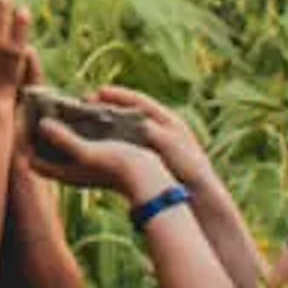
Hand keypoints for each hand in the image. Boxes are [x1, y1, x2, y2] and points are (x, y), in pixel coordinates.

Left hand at [29, 111, 162, 197]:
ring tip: (53, 106)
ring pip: (59, 146)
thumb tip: (42, 124)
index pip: (32, 159)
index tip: (22, 118)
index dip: (24, 141)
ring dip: (55, 127)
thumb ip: (64, 140)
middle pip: (43, 151)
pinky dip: (72, 128)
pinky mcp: (96, 158)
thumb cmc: (118, 167)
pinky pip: (76, 142)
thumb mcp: (89, 152)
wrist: (148, 179)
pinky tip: (78, 113)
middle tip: (34, 108)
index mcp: (64, 173)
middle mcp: (70, 170)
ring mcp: (83, 165)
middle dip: (37, 131)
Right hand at [95, 82, 214, 193]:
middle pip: (130, 112)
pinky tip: (100, 146)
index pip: (139, 101)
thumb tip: (127, 120)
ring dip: (108, 126)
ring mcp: (155, 144)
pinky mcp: (152, 161)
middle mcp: (161, 128)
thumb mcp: (167, 144)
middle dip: (109, 108)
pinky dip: (114, 143)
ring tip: (87, 123)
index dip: (119, 95)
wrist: (200, 195)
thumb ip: (147, 129)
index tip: (99, 91)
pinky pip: (128, 146)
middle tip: (87, 105)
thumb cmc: (186, 167)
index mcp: (167, 120)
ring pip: (126, 129)